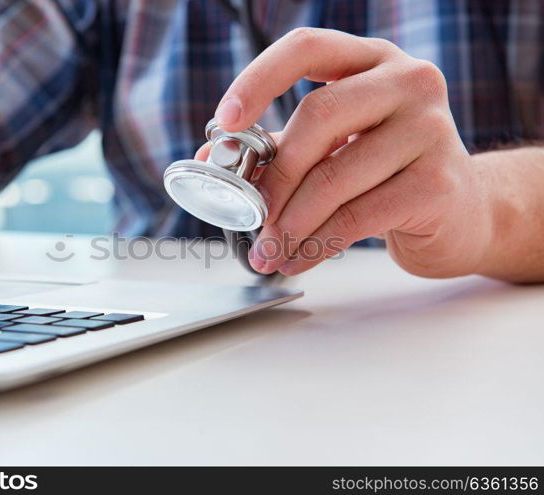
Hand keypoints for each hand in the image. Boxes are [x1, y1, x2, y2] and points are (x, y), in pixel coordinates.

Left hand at [197, 28, 491, 277]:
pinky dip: (316, 244)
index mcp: (373, 62)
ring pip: (333, 178)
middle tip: (252, 216)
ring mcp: (429, 129)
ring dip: (290, 224)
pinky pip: (356, 217)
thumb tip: (216, 156)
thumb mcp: (337, 147)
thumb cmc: (389, 175)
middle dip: (274, 176)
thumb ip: (283, 146)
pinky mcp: (437, 182)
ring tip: (270, 252)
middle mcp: (408, 82)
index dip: (258, 79)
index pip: (306, 49)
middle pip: (316, 118)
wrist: (462, 214)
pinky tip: (299, 260)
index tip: (225, 121)